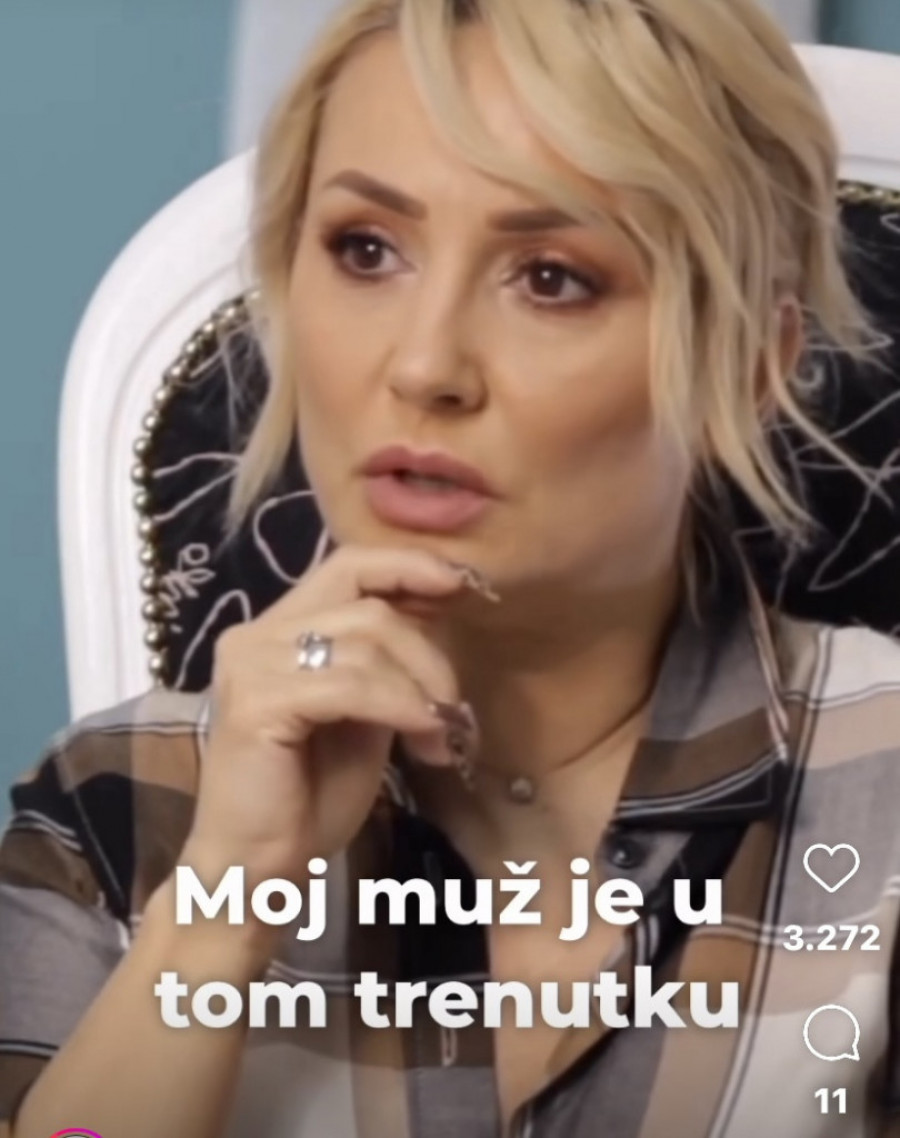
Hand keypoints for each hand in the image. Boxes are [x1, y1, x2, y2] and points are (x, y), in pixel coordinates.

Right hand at [179, 544, 488, 904]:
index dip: (408, 567)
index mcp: (279, 629)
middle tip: (455, 706)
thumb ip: (386, 665)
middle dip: (428, 650)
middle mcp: (256, 634)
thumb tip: (440, 616)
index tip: (462, 586)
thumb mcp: (364, 715)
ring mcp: (250, 664)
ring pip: (365, 639)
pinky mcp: (256, 702)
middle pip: (366, 600)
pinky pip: (351, 684)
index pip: (348, 566)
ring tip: (440, 734)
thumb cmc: (310, 797)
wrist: (258, 869)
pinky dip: (400, 706)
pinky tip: (422, 737)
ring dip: (420, 686)